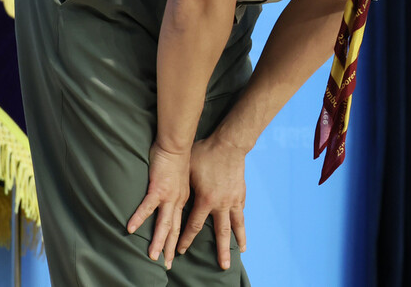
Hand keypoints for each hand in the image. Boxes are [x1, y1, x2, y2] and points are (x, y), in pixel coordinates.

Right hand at [127, 142, 190, 269]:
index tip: (176, 253)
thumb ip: (174, 189)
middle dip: (170, 248)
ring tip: (152, 256)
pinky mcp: (158, 188)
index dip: (177, 239)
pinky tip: (130, 228)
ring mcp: (168, 195)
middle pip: (174, 229)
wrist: (176, 144)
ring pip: (164, 223)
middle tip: (168, 265)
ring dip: (158, 241)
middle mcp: (178, 200)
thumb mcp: (179, 178)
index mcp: (183, 198)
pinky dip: (139, 218)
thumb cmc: (175, 158)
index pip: (179, 223)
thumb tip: (168, 196)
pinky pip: (147, 206)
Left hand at [177, 134, 247, 269]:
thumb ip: (182, 185)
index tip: (180, 251)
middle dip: (221, 251)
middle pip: (221, 233)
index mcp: (205, 200)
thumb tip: (169, 195)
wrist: (229, 144)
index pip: (194, 226)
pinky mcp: (241, 192)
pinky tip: (240, 227)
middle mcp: (221, 204)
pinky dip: (240, 220)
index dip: (185, 240)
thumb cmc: (205, 153)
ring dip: (238, 239)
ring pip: (236, 224)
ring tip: (241, 252)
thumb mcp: (188, 169)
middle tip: (222, 266)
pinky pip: (240, 211)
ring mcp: (233, 199)